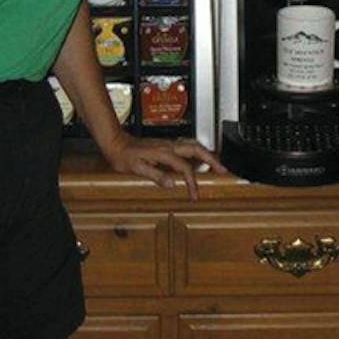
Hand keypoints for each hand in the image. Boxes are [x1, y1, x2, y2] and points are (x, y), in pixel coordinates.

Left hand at [102, 133, 226, 198]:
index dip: (192, 182)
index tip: (194, 195)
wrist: (115, 143)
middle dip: (211, 159)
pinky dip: (197, 151)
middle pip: (196, 149)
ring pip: (193, 144)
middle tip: (223, 170)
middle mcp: (168, 146)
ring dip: (206, 153)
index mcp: (163, 152)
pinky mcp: (165, 145)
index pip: (185, 168)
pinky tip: (199, 158)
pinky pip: (187, 146)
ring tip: (216, 164)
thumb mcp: (136, 168)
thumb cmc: (123, 156)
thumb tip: (172, 183)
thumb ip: (155, 175)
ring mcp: (168, 144)